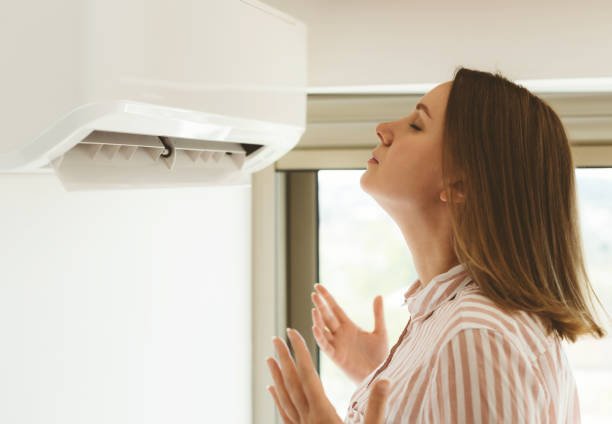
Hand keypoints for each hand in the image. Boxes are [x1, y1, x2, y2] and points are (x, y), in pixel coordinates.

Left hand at [265, 328, 389, 423]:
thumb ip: (377, 408)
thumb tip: (385, 380)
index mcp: (323, 415)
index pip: (307, 375)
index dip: (299, 352)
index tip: (292, 333)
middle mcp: (307, 421)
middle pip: (292, 383)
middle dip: (284, 359)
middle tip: (276, 339)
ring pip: (284, 398)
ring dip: (277, 376)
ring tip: (269, 359)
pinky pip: (285, 415)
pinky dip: (278, 399)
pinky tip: (272, 390)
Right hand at [311, 284, 388, 383]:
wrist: (381, 375)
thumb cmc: (380, 356)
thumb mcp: (380, 332)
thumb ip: (377, 314)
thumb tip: (378, 295)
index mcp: (349, 327)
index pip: (335, 309)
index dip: (327, 298)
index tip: (317, 286)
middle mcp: (340, 334)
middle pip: (327, 317)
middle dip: (321, 305)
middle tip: (314, 293)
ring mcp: (337, 345)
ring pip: (323, 330)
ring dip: (318, 320)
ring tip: (314, 309)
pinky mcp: (337, 357)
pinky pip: (325, 346)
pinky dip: (319, 337)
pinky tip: (315, 327)